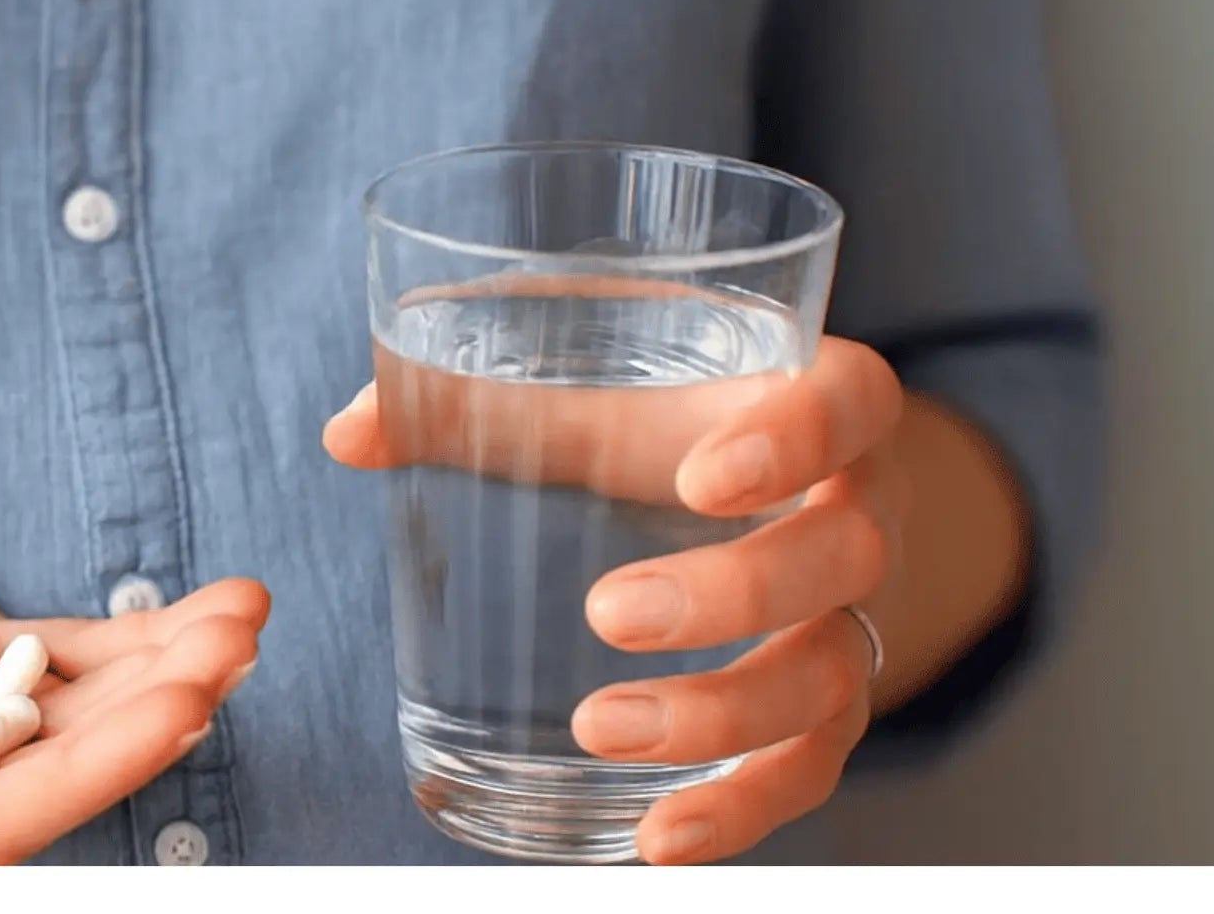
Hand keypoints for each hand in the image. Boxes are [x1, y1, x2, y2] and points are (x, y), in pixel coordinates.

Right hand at [0, 407, 266, 864]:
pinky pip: (50, 654)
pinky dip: (130, 639)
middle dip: (141, 719)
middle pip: (34, 774)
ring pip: (59, 715)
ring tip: (244, 617)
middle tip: (230, 649)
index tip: (169, 711)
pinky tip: (206, 614)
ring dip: (156, 676)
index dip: (74, 776)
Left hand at [323, 336, 906, 864]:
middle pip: (844, 554)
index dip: (794, 438)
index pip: (849, 402)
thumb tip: (349, 430)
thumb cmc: (674, 405)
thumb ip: (481, 391)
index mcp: (823, 399)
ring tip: (600, 730)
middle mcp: (864, 509)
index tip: (702, 477)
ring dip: (722, 718)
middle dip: (736, 593)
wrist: (778, 474)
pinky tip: (657, 839)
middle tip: (610, 612)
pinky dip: (740, 809)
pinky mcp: (831, 702)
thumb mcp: (600, 373)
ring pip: (831, 677)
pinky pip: (810, 768)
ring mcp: (855, 615)